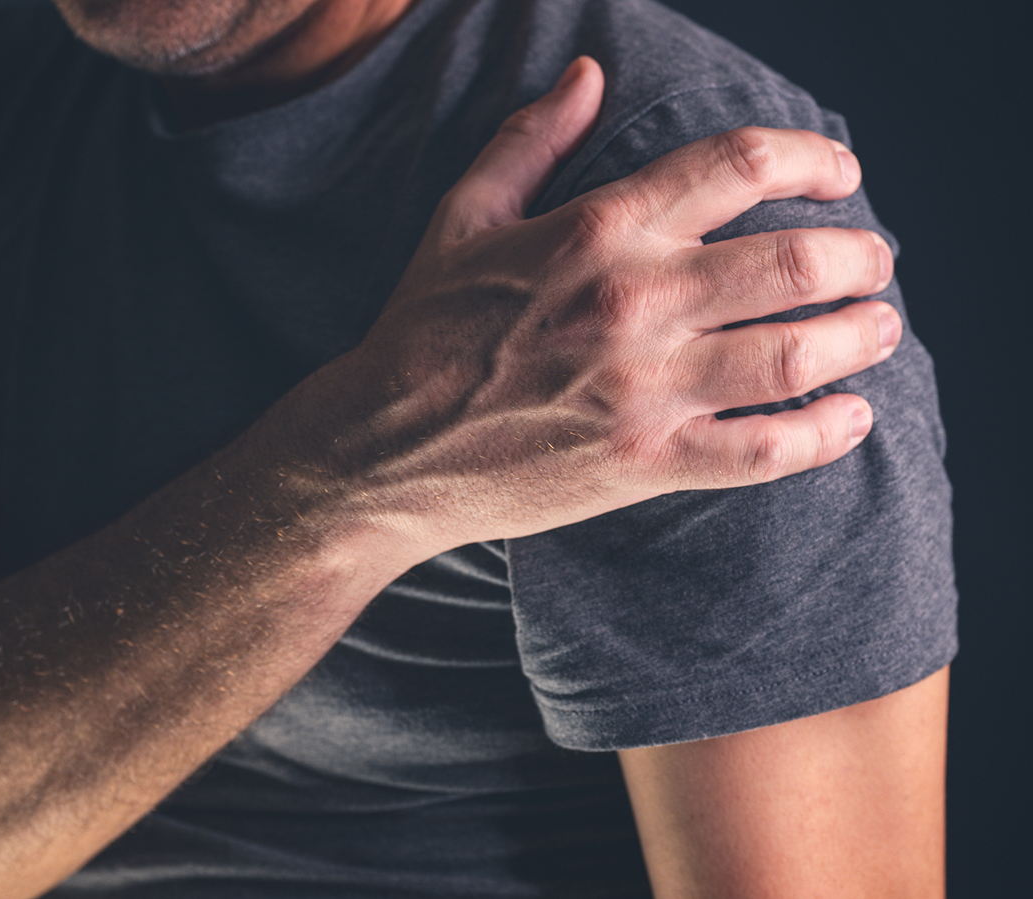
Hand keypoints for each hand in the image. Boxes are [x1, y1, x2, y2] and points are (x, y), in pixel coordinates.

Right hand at [293, 57, 897, 555]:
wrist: (381, 447)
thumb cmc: (422, 329)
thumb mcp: (464, 218)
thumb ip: (530, 139)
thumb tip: (589, 74)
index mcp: (596, 229)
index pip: (739, 164)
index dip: (812, 156)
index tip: (841, 173)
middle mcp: (633, 301)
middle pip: (797, 259)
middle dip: (861, 254)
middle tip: (874, 261)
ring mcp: (644, 389)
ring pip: (797, 353)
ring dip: (861, 336)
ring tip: (879, 328)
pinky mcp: (646, 463)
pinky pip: (764, 452)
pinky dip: (823, 434)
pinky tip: (852, 419)